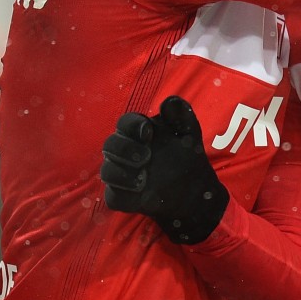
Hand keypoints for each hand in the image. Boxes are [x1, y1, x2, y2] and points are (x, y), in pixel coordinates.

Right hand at [101, 95, 228, 244]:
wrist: (193, 189)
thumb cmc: (186, 153)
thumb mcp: (189, 132)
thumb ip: (180, 114)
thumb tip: (168, 103)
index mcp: (138, 131)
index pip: (125, 122)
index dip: (132, 125)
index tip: (147, 132)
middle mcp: (125, 151)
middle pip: (110, 145)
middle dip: (124, 149)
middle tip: (146, 157)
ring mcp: (121, 174)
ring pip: (107, 171)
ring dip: (121, 174)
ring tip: (143, 179)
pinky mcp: (121, 196)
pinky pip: (113, 196)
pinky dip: (123, 195)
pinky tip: (140, 193)